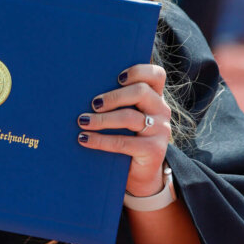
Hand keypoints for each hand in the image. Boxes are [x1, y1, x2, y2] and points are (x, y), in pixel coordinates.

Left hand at [77, 64, 169, 196]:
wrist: (140, 172)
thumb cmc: (126, 134)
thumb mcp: (125, 114)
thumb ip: (116, 100)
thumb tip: (82, 88)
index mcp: (155, 96)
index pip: (156, 75)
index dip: (138, 71)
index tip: (117, 77)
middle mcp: (161, 110)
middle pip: (141, 92)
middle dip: (114, 96)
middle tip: (94, 104)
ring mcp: (160, 130)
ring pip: (130, 117)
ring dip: (102, 119)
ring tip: (83, 121)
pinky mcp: (154, 150)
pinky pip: (124, 142)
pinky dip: (100, 140)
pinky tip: (84, 139)